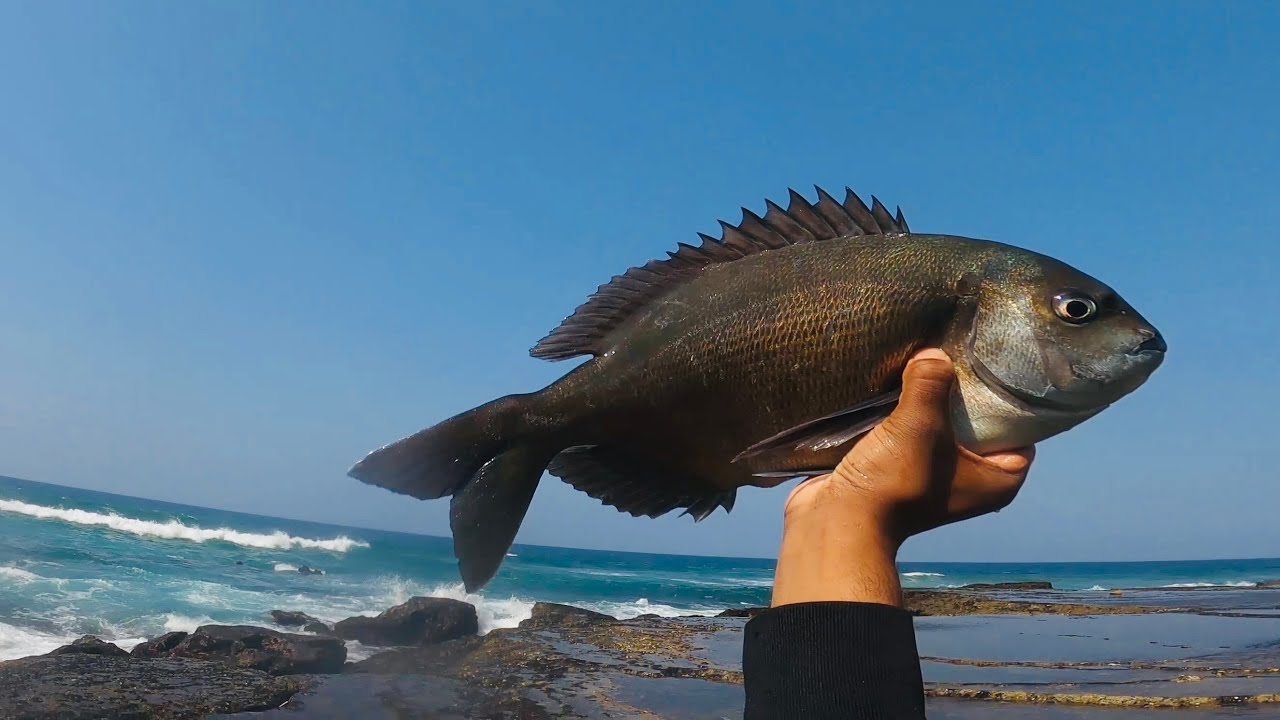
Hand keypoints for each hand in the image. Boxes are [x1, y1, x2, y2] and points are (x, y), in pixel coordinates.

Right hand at [770, 349, 1034, 607]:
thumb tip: (932, 354)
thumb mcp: (919, 423)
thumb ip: (931, 382)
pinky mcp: (901, 475)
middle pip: (978, 426)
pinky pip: (911, 437)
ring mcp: (934, 480)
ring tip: (919, 368)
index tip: (990, 370)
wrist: (839, 520)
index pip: (1020, 432)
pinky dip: (903, 418)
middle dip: (962, 396)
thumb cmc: (893, 481)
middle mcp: (971, 483)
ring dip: (927, 405)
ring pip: (941, 429)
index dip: (1007, 402)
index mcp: (997, 481)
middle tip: (950, 360)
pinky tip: (891, 391)